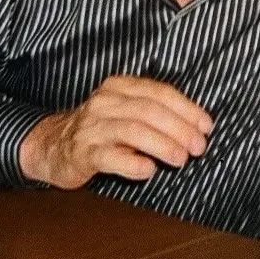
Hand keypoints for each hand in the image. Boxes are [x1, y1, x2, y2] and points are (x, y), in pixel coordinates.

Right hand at [18, 75, 213, 188]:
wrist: (53, 145)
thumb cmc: (100, 130)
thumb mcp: (125, 112)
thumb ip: (155, 112)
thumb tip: (197, 127)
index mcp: (120, 87)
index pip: (160, 92)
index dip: (187, 109)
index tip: (206, 126)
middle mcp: (105, 102)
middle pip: (149, 111)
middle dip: (179, 128)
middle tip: (198, 147)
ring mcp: (92, 127)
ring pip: (133, 131)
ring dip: (162, 144)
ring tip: (181, 158)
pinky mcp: (81, 153)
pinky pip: (109, 156)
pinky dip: (132, 163)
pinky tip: (148, 170)